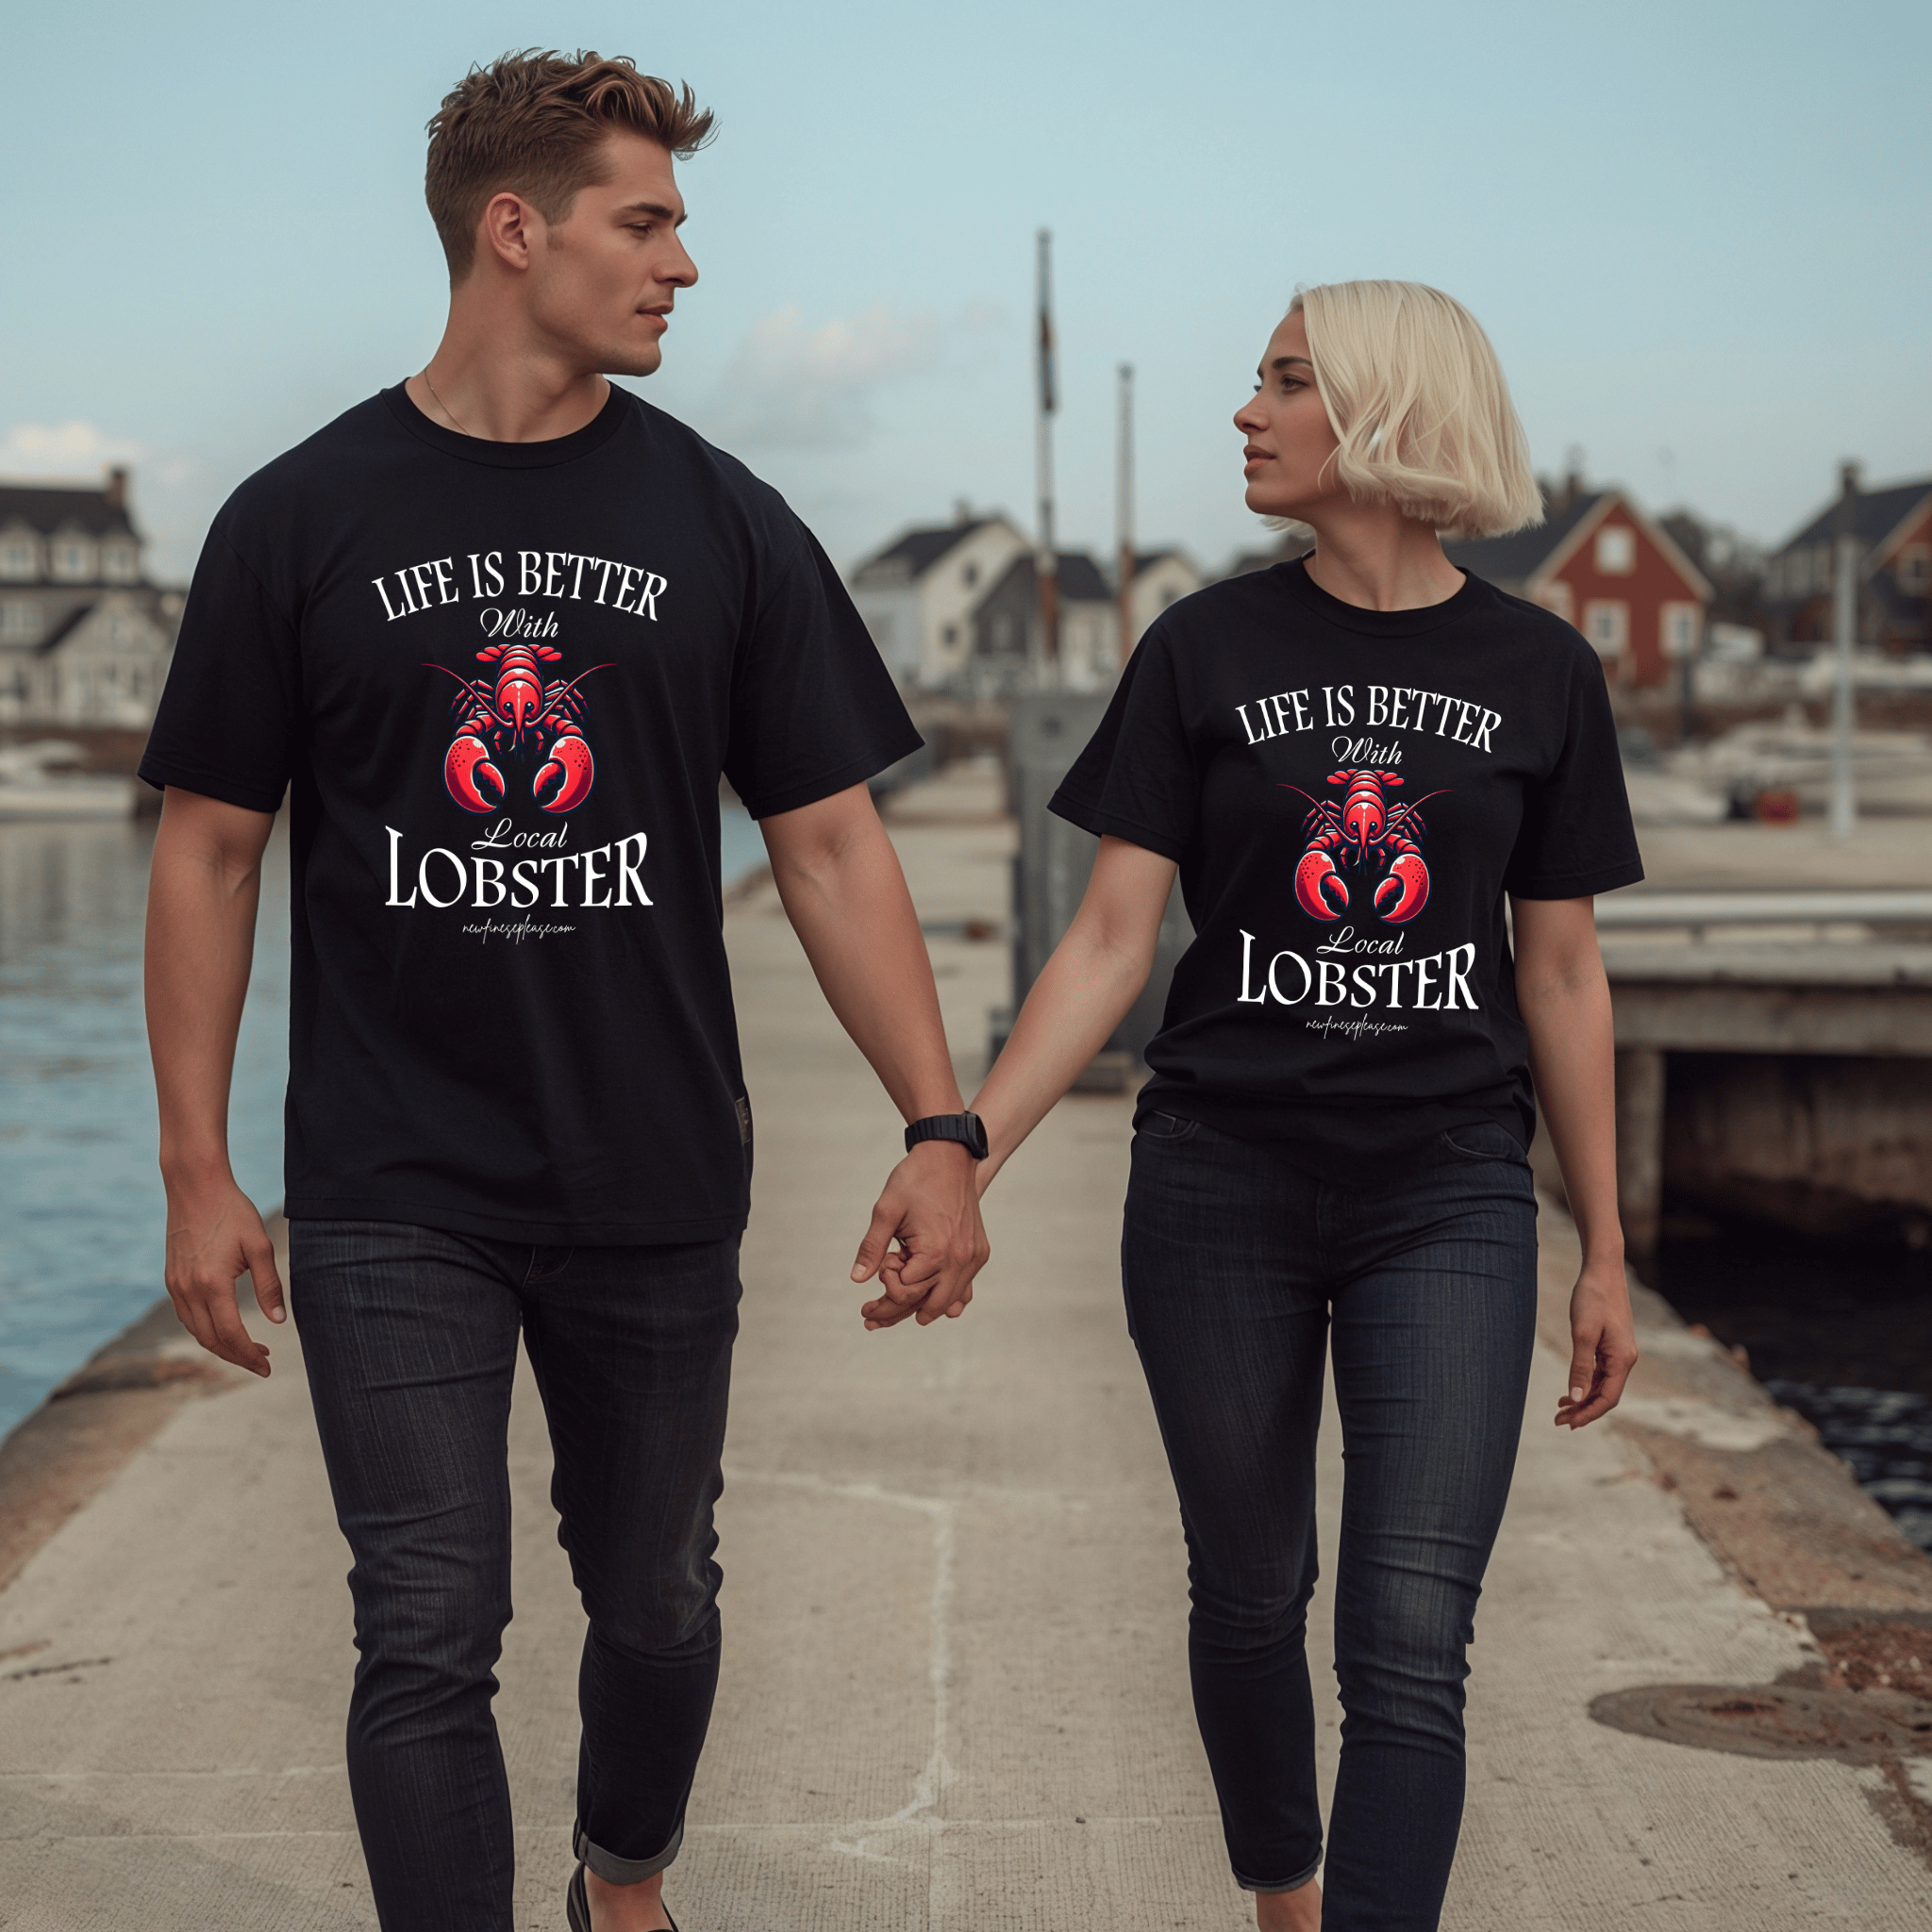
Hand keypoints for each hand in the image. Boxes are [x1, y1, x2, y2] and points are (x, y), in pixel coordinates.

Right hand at [163, 1176, 284, 1376]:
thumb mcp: (260, 1246)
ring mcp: (175, 1286)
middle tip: (263, 1361)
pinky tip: (225, 1327)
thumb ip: (269, 1286)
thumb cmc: (233, 1212)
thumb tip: (279, 1322)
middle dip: (237, 1357)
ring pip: (196, 1331)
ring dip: (221, 1346)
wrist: (195, 1187)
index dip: (250, 1355)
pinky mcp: (171, 1279)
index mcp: (212, 1284)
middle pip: (211, 1340)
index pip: (231, 1334)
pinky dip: (205, 1330)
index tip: (267, 1365)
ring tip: (249, 1347)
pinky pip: (186, 1317)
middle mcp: (188, 1290)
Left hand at [852, 1140, 989, 1329]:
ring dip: (924, 1306)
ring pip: (949, 1300)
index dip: (886, 1283)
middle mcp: (960, 1259)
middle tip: (870, 1317)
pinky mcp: (979, 1251)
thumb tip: (857, 1280)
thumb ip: (872, 1248)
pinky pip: (964, 1285)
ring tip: (898, 1316)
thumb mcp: (886, 1211)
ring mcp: (973, 1257)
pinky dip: (947, 1296)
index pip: (905, 1292)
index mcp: (936, 1252)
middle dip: (897, 1312)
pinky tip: (936, 1305)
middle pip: (928, 1306)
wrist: (949, 1154)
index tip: (884, 1262)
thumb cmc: (915, 1179)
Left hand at [1555, 1260, 1637, 1427]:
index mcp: (1622, 1359)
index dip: (1588, 1413)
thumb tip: (1576, 1399)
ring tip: (1561, 1408)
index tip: (1568, 1423)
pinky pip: (1601, 1372)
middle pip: (1606, 1394)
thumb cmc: (1592, 1298)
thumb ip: (1580, 1368)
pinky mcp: (1612, 1345)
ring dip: (1584, 1397)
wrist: (1602, 1270)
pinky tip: (1572, 1388)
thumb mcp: (1582, 1334)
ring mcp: (1620, 1352)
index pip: (1608, 1398)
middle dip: (1584, 1409)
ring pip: (1603, 1384)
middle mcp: (1626, 1359)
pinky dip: (1587, 1382)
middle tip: (1559, 1420)